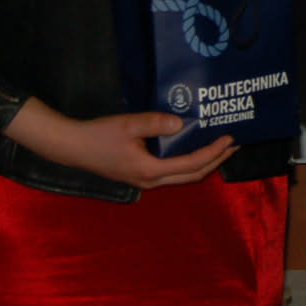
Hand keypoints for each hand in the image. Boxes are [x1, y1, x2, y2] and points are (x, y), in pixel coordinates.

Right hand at [5, 99, 236, 189]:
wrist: (71, 147)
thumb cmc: (98, 135)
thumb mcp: (128, 125)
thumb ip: (156, 123)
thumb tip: (182, 123)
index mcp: (150, 171)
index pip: (192, 163)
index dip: (214, 152)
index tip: (230, 138)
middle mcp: (151, 181)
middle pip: (193, 175)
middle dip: (216, 160)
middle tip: (234, 145)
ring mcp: (145, 182)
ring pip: (183, 176)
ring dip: (204, 163)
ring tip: (220, 147)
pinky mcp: (140, 176)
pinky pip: (172, 173)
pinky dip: (189, 162)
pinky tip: (194, 148)